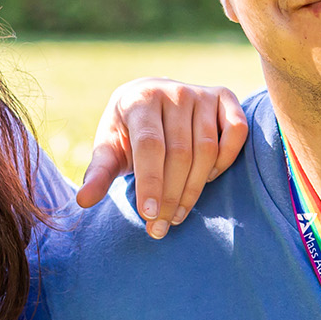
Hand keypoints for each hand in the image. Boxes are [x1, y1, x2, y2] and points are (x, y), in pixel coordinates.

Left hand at [79, 78, 248, 237]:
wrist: (151, 99)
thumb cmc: (127, 132)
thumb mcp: (109, 148)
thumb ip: (99, 173)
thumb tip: (83, 201)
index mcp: (140, 99)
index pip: (150, 145)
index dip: (151, 182)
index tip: (149, 215)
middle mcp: (173, 91)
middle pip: (180, 152)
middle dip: (170, 196)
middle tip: (161, 227)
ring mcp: (201, 93)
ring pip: (207, 149)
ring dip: (195, 188)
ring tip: (177, 215)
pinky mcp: (225, 97)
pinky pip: (236, 133)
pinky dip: (226, 160)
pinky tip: (207, 180)